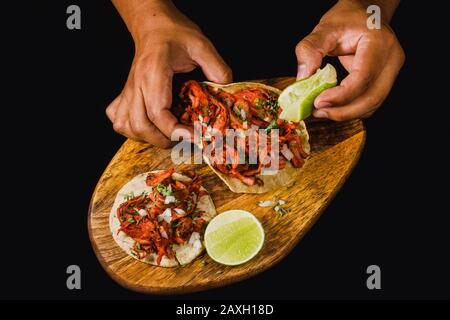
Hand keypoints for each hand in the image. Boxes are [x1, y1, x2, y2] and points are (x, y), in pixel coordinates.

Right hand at [107, 0, 231, 146]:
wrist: (154, 26)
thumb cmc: (175, 35)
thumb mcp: (201, 45)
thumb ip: (216, 67)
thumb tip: (227, 91)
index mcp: (154, 73)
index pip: (158, 112)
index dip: (175, 130)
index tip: (194, 135)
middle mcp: (136, 83)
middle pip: (140, 125)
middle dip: (163, 139)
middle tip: (183, 137)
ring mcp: (127, 90)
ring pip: (125, 125)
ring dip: (146, 137)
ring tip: (166, 134)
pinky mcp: (124, 93)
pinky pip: (118, 118)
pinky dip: (130, 129)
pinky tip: (147, 125)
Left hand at [295, 0, 404, 120]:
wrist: (367, 13)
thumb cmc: (348, 17)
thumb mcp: (325, 27)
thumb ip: (310, 50)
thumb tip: (302, 78)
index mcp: (379, 43)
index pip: (362, 78)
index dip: (340, 96)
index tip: (318, 102)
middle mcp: (391, 60)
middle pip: (372, 98)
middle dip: (342, 111)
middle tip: (317, 112)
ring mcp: (391, 72)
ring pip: (372, 105)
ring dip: (345, 113)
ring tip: (321, 111)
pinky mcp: (384, 81)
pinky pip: (369, 102)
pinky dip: (351, 109)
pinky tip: (333, 107)